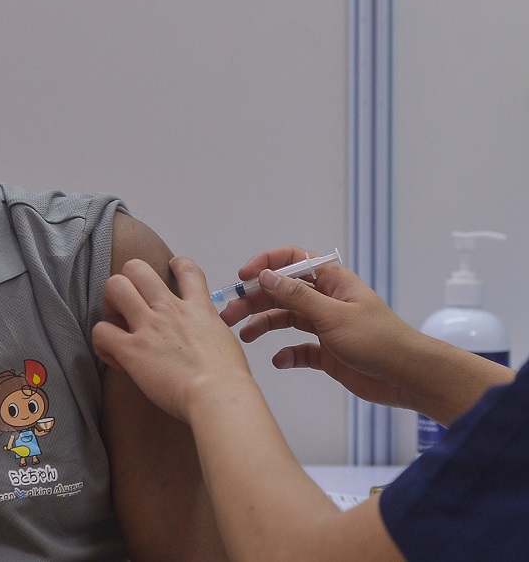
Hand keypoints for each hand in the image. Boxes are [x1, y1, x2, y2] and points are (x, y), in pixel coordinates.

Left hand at [93, 256, 251, 421]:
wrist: (218, 396)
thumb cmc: (228, 380)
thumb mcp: (226, 341)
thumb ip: (209, 331)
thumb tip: (203, 339)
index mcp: (197, 308)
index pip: (186, 268)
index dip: (175, 265)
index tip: (169, 272)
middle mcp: (170, 310)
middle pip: (137, 268)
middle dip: (128, 281)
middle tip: (130, 306)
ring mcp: (149, 326)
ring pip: (115, 286)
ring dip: (110, 304)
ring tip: (117, 324)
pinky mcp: (132, 350)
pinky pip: (101, 331)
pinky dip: (101, 342)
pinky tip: (113, 356)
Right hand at [219, 246, 420, 408]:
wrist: (408, 377)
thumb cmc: (377, 340)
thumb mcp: (332, 314)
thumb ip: (297, 295)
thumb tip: (265, 275)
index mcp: (331, 281)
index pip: (292, 260)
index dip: (266, 264)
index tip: (243, 277)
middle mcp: (326, 300)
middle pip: (281, 292)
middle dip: (254, 300)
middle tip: (229, 314)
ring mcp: (325, 326)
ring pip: (286, 319)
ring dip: (263, 325)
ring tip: (244, 336)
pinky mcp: (327, 353)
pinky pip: (299, 349)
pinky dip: (286, 354)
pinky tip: (279, 360)